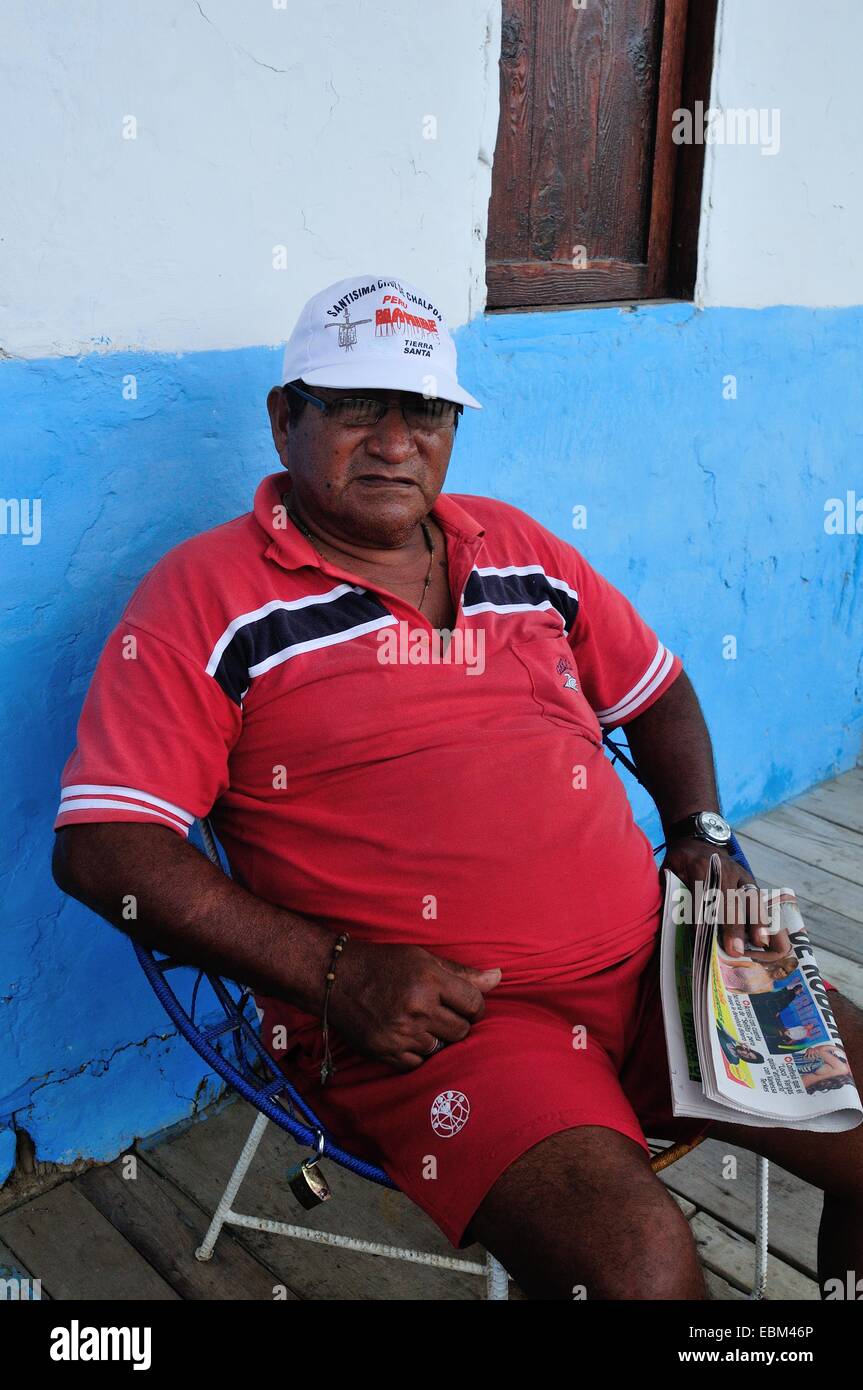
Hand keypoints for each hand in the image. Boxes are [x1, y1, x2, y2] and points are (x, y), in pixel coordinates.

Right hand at [327, 940, 501, 1071]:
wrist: (337, 979)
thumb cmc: (385, 965)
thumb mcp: (423, 959)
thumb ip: (462, 973)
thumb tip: (499, 977)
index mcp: (430, 980)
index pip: (475, 1004)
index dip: (474, 1006)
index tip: (464, 1004)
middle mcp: (417, 1008)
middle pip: (462, 1030)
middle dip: (457, 1022)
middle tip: (440, 1012)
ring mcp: (401, 1033)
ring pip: (441, 1047)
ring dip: (435, 1037)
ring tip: (419, 1020)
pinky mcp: (386, 1052)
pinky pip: (419, 1062)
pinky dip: (417, 1051)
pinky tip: (406, 1034)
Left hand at [661, 838, 790, 958]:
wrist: (696, 838)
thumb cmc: (680, 862)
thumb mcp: (669, 872)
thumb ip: (670, 894)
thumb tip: (669, 926)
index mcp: (698, 867)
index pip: (701, 897)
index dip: (702, 919)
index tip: (703, 941)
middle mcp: (721, 869)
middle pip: (728, 900)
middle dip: (732, 926)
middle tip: (735, 950)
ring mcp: (737, 872)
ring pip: (748, 897)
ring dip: (754, 921)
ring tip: (759, 942)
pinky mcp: (747, 876)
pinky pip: (757, 896)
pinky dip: (761, 913)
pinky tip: (766, 931)